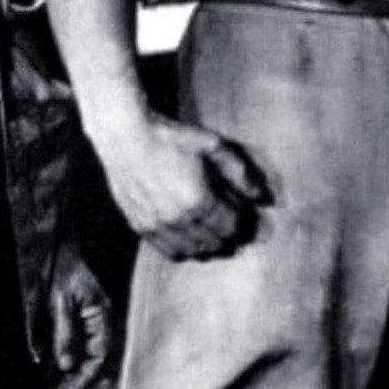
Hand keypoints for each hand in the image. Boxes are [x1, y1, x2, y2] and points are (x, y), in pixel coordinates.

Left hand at [45, 245, 112, 388]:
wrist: (56, 246)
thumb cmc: (61, 269)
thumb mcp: (59, 302)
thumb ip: (65, 333)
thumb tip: (67, 365)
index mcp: (102, 316)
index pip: (99, 356)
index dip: (84, 377)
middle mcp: (100, 322)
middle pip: (93, 361)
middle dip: (76, 382)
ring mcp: (90, 322)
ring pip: (84, 356)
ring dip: (70, 376)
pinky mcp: (78, 321)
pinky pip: (76, 347)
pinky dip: (65, 362)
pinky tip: (52, 375)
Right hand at [93, 112, 268, 260]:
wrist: (124, 136)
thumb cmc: (170, 137)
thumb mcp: (213, 146)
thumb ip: (241, 173)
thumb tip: (264, 198)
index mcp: (199, 202)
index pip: (232, 228)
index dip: (246, 228)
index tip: (254, 224)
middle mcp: (178, 220)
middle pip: (214, 244)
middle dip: (231, 240)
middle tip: (239, 233)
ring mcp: (156, 226)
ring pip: (191, 252)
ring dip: (209, 249)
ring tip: (218, 239)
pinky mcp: (140, 226)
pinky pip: (167, 251)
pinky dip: (184, 251)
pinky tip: (191, 243)